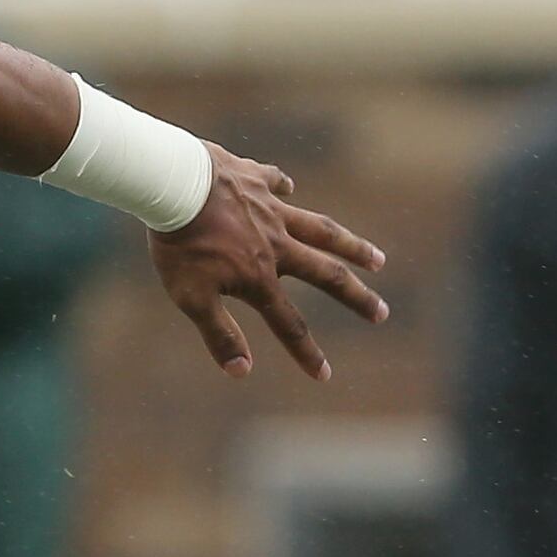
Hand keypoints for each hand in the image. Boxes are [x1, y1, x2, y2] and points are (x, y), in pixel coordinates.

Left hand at [145, 145, 389, 379]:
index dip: (306, 353)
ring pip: (322, 230)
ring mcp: (271, 211)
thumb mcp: (192, 298)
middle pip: (327, 275)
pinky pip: (277, 185)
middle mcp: (276, 245)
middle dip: (356, 297)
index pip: (288, 324)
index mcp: (259, 278)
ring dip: (352, 246)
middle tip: (381, 312)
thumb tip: (243, 372)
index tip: (324, 375)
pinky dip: (283, 189)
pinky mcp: (256, 180)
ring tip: (377, 259)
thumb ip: (220, 334)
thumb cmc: (180, 246)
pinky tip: (289, 191)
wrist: (175, 184)